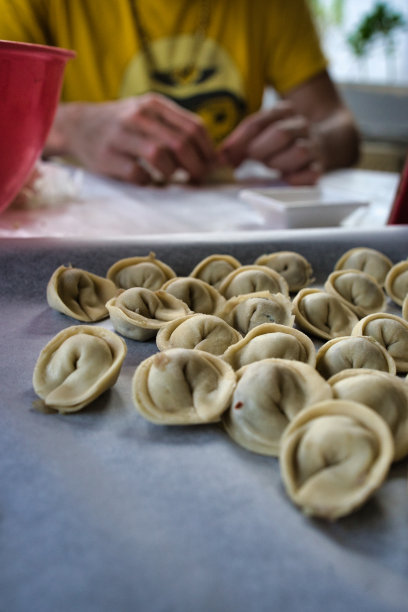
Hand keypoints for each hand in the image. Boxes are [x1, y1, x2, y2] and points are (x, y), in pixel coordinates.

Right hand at [46, 93, 216, 184]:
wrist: (79, 125)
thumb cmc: (124, 125)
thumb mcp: (149, 114)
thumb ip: (176, 128)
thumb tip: (212, 157)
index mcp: (154, 104)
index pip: (194, 127)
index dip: (208, 151)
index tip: (212, 166)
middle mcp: (138, 116)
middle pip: (181, 143)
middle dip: (195, 166)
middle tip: (197, 178)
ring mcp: (121, 135)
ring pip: (160, 157)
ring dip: (172, 173)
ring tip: (170, 177)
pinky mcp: (108, 156)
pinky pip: (138, 174)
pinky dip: (148, 181)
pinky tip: (147, 179)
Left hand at [218, 101, 322, 184]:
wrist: (322, 142)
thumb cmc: (281, 142)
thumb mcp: (260, 133)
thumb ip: (239, 142)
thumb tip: (220, 157)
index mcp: (284, 111)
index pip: (257, 123)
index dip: (238, 141)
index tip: (225, 156)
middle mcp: (301, 125)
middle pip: (280, 133)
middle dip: (261, 149)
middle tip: (254, 158)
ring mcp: (313, 146)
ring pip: (299, 151)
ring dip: (279, 162)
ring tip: (272, 166)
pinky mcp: (319, 168)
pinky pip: (311, 174)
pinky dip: (296, 179)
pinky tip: (285, 178)